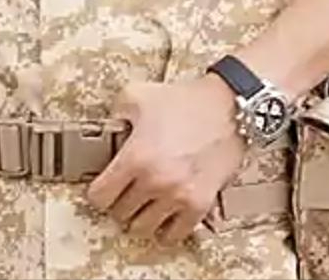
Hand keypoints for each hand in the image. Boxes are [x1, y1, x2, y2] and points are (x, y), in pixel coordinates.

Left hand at [87, 75, 245, 243]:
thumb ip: (114, 113)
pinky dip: (167, 228)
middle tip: (127, 190)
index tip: (105, 186)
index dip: (99, 191)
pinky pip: (174, 235)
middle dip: (121, 201)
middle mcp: (155, 181)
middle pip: (119, 214)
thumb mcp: (138, 94)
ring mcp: (178, 195)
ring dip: (142, 215)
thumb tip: (107, 129)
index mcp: (136, 156)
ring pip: (143, 228)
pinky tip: (166, 214)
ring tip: (146, 201)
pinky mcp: (200, 203)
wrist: (229, 106)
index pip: (99, 197)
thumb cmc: (187, 101)